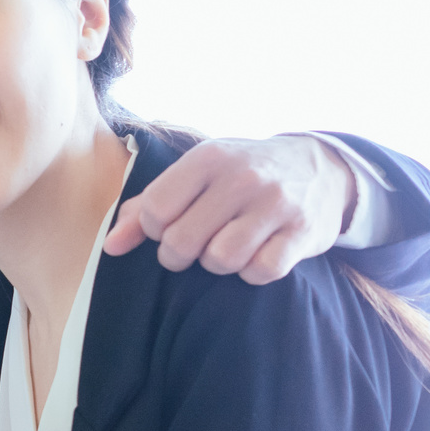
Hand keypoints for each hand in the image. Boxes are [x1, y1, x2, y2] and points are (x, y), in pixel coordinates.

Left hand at [106, 134, 356, 283]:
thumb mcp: (194, 176)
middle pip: (182, 241)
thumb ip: (146, 208)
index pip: (154, 212)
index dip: (153, 230)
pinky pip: (261, 271)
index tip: (169, 226)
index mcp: (207, 158)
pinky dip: (253, 272)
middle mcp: (242, 177)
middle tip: (193, 246)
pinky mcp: (304, 231)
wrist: (319, 167)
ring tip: (226, 247)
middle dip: (179, 254)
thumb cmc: (239, 175)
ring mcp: (276, 203)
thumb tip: (110, 247)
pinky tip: (256, 254)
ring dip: (217, 264)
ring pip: (221, 260)